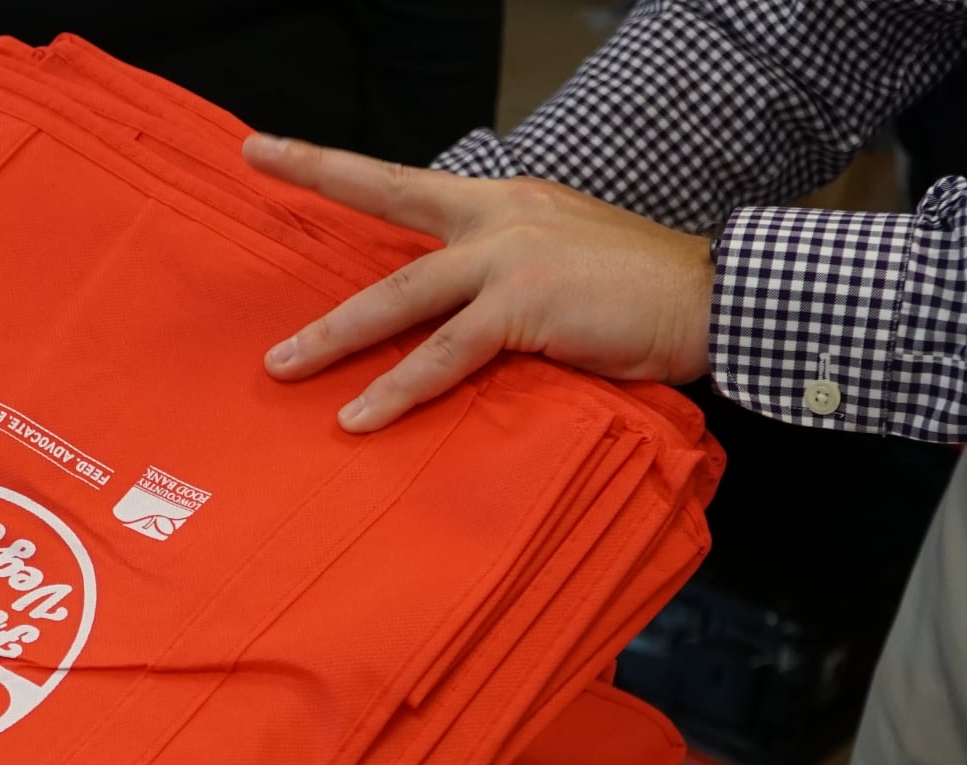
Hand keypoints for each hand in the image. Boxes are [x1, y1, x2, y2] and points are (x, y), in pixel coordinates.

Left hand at [243, 134, 713, 432]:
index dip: (334, 161)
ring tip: (284, 365)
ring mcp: (509, 259)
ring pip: (400, 297)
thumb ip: (499, 277)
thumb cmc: (639, 292)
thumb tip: (448, 315)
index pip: (403, 180)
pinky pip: (446, 355)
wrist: (712, 298)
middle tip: (254, 162)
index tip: (272, 145)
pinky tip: (363, 416)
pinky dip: (400, 389)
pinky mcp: (524, 306)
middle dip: (315, 179)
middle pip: (388, 198)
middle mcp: (499, 217)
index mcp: (504, 202)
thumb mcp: (560, 261)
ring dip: (336, 336)